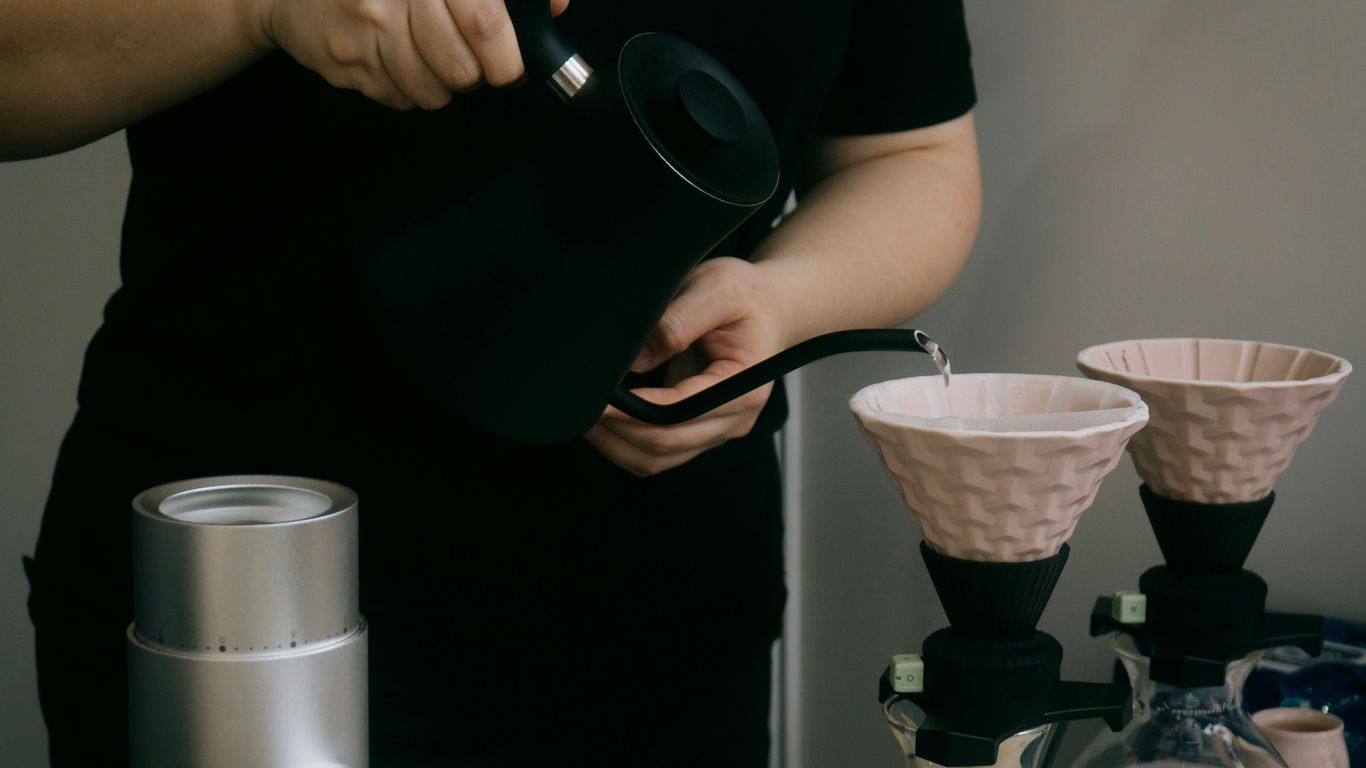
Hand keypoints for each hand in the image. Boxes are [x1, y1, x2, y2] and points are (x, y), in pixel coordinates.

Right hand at [257, 0, 568, 109]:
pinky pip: (400, 99)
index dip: (504, 57)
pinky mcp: (346, 64)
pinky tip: (395, 59)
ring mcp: (366, 32)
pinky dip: (406, 88)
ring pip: (433, 93)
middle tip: (467, 61)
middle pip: (461, 69)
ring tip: (427, 56)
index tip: (508, 67)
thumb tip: (553, 6)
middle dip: (473, 74)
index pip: (484, 22)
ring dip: (440, 84)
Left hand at [585, 257, 787, 476]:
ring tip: (586, 418)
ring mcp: (719, 430)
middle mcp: (736, 418)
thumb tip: (638, 358)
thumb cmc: (745, 296)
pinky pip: (660, 454)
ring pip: (659, 460)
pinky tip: (605, 424)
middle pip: (667, 446)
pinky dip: (627, 445)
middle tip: (581, 409)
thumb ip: (679, 319)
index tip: (598, 400)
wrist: (768, 308)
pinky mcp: (701, 431)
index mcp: (744, 386)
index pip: (680, 412)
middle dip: (618, 432)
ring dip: (618, 445)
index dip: (634, 412)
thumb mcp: (716, 287)